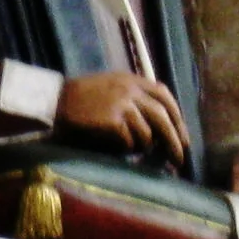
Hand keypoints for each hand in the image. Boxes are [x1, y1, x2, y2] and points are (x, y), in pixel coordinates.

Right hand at [56, 72, 189, 166]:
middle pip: (164, 118)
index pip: (165, 96)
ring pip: (148, 134)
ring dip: (144, 147)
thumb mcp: (112, 86)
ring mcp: (122, 104)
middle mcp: (131, 90)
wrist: (55, 102)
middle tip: (179, 159)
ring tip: (137, 152)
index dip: (177, 118)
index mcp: (133, 80)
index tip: (183, 136)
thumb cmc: (82, 98)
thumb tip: (159, 126)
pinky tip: (119, 148)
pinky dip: (127, 148)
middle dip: (175, 141)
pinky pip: (130, 142)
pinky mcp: (113, 120)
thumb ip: (135, 97)